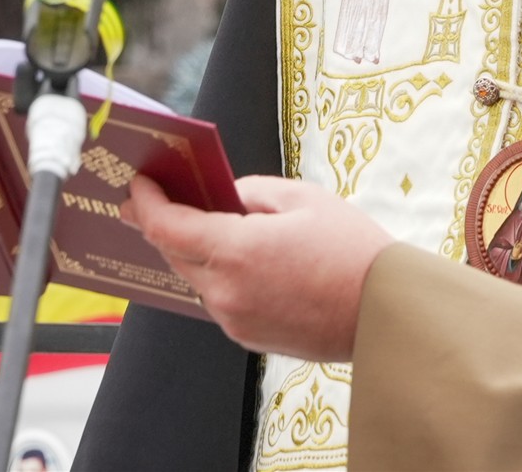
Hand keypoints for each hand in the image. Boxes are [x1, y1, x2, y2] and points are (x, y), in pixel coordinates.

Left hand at [123, 175, 391, 360]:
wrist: (384, 312)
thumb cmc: (350, 250)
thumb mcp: (301, 198)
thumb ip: (250, 192)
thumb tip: (223, 196)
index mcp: (235, 251)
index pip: (166, 227)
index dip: (145, 203)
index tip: (138, 184)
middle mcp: (226, 292)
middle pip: (174, 254)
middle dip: (163, 223)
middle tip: (159, 196)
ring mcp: (235, 320)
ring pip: (196, 278)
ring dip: (193, 250)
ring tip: (202, 221)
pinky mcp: (248, 337)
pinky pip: (219, 298)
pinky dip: (219, 274)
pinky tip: (237, 256)